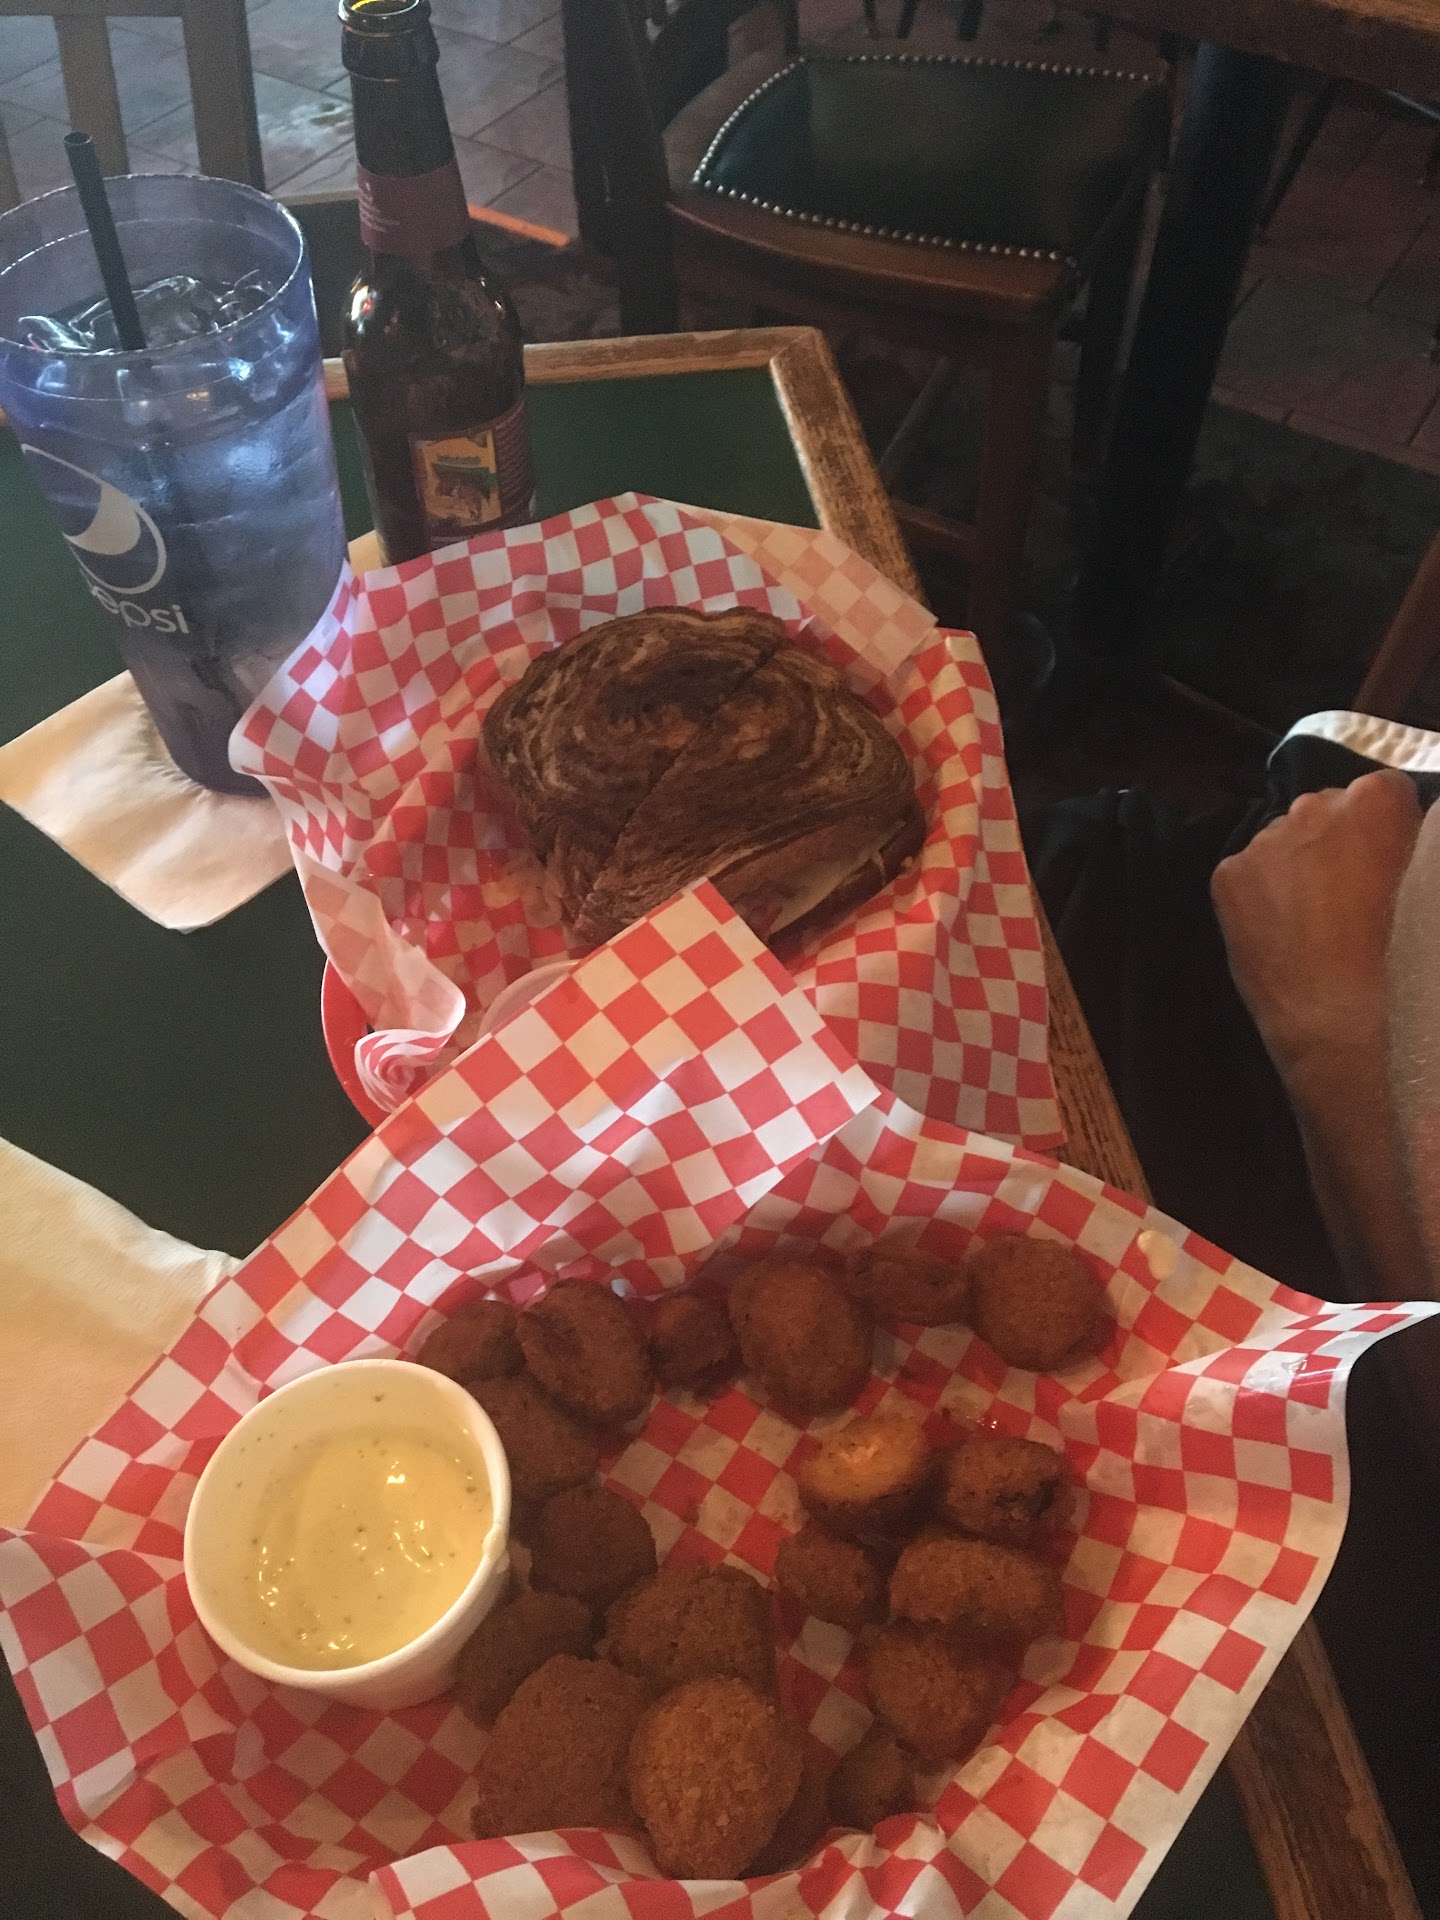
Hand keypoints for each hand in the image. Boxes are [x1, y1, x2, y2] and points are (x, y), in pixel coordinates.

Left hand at [1211, 770, 1420, 1096]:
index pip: (1381, 792)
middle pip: (1324, 812)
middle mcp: (1313, 806)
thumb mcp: (1425, 887)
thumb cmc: (1403, 955)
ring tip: (1311, 923)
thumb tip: (1391, 846)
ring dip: (1294, 869)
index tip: (1387, 865)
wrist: (1342, 1019)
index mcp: (1373, 801)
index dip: (1385, 830)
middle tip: (1347, 898)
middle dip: (1334, 844)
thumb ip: (1403, 849)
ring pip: (1281, 843)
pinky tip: (1279, 935)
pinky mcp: (1228, 875)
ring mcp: (1264, 839)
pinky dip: (1259, 897)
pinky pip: (1246, 874)